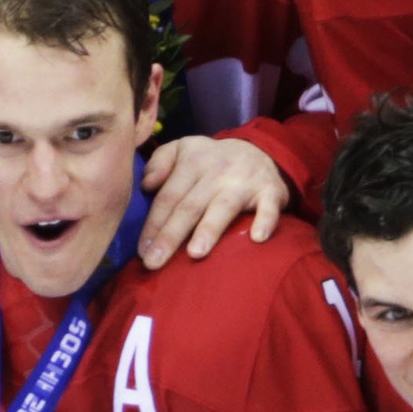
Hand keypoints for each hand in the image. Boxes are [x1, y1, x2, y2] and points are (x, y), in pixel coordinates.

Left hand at [136, 132, 288, 263]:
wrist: (259, 150)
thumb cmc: (211, 160)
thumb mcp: (183, 149)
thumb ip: (159, 162)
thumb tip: (146, 184)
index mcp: (192, 162)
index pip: (168, 197)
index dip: (153, 224)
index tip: (142, 251)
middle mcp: (216, 171)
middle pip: (189, 206)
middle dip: (170, 235)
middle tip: (154, 262)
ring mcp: (244, 181)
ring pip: (222, 207)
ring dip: (209, 230)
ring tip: (194, 253)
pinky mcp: (270, 191)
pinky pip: (268, 207)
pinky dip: (265, 221)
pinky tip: (257, 238)